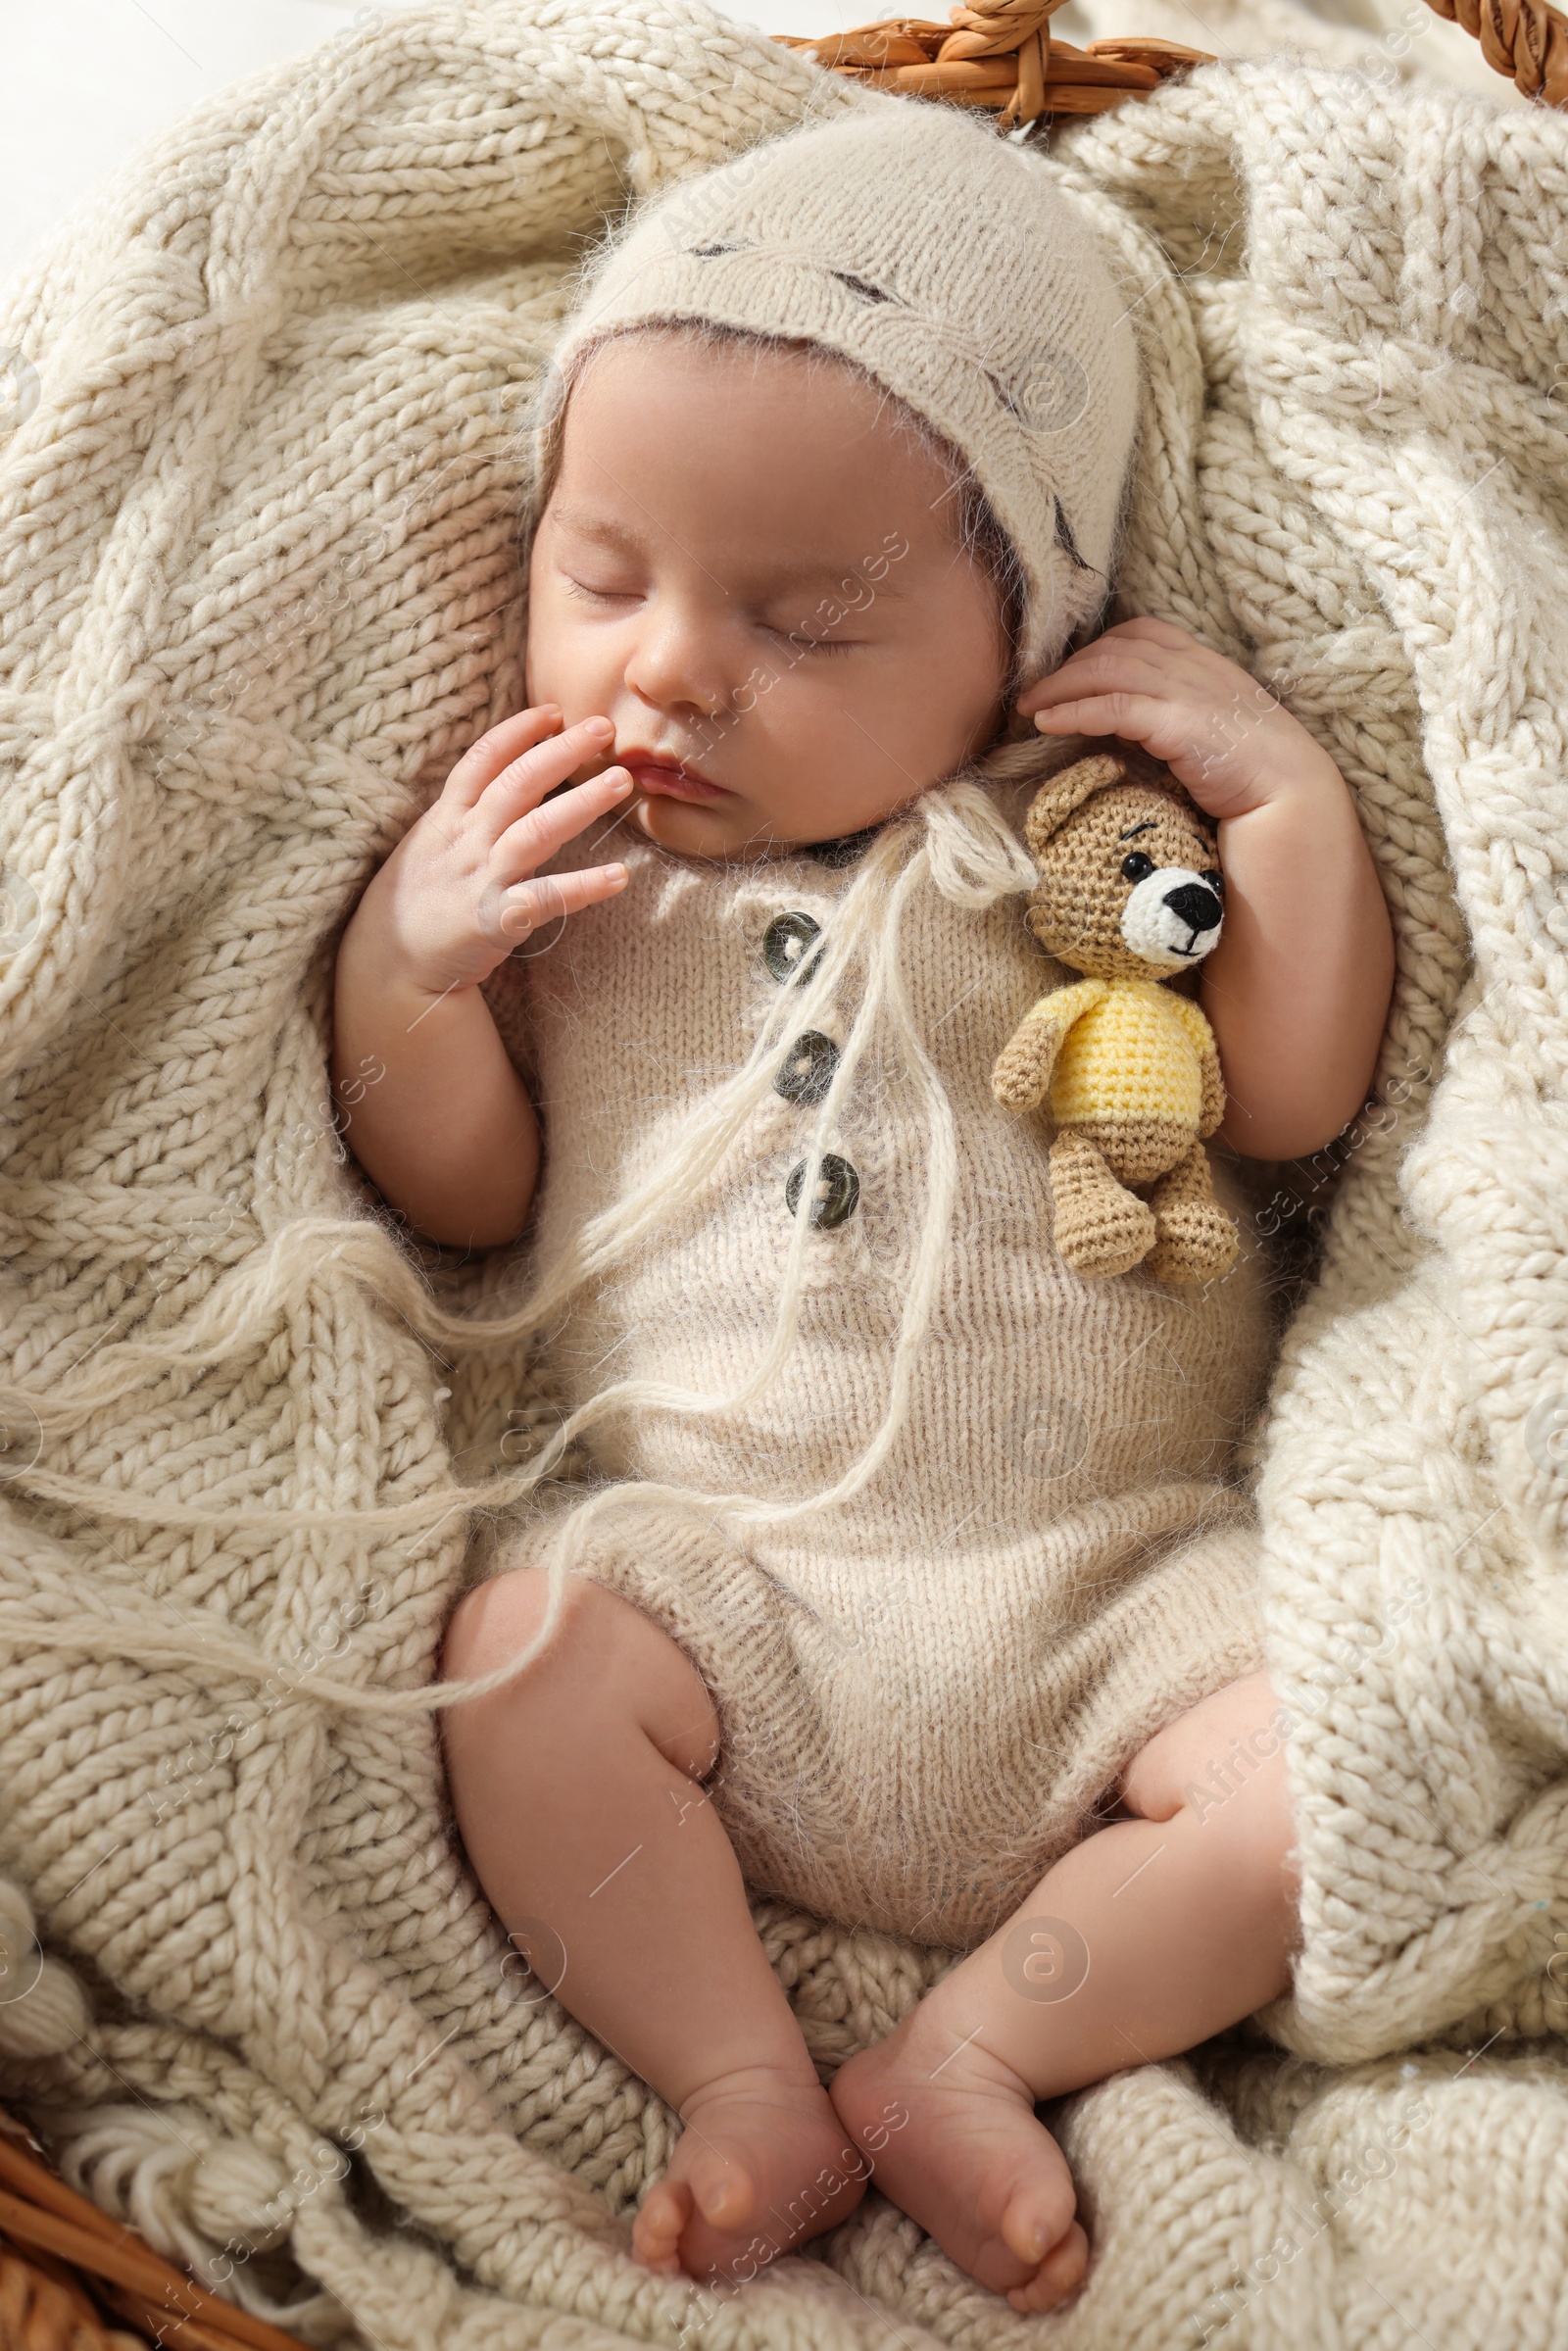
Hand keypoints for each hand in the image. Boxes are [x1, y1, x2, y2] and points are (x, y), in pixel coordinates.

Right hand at [350, 706, 631, 999]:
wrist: (388, 963)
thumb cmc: (416, 898)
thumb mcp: (432, 842)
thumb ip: (472, 811)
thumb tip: (520, 778)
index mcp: (447, 817)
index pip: (483, 759)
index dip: (519, 731)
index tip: (554, 712)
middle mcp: (465, 839)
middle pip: (517, 783)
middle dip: (561, 750)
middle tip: (603, 728)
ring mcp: (480, 878)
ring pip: (536, 830)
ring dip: (581, 803)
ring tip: (620, 782)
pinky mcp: (495, 920)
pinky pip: (546, 899)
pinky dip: (584, 887)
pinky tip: (619, 876)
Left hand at [1019, 617, 1341, 819]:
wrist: (1292, 796)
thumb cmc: (1252, 774)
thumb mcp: (1212, 730)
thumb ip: (1177, 716)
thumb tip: (1131, 729)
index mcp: (1204, 663)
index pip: (1141, 631)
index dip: (1097, 646)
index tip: (1067, 671)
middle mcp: (1195, 667)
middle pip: (1114, 647)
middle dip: (1067, 667)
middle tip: (1032, 692)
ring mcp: (1188, 691)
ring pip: (1108, 670)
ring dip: (1060, 686)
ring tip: (1028, 707)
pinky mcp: (1180, 723)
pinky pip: (1114, 707)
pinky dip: (1074, 711)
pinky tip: (1047, 723)